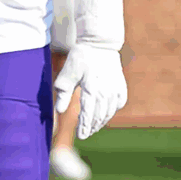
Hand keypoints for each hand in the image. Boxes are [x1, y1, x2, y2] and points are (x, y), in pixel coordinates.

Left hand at [54, 0, 127, 138]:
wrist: (100, 44)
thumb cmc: (81, 57)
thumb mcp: (68, 73)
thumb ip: (63, 92)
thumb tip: (59, 110)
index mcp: (91, 89)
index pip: (88, 114)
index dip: (84, 127)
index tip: (81, 136)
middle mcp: (106, 92)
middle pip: (99, 116)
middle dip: (92, 127)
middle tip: (85, 134)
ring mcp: (116, 90)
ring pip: (110, 112)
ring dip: (102, 121)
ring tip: (93, 127)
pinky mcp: (121, 86)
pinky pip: (118, 104)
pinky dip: (112, 111)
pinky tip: (106, 113)